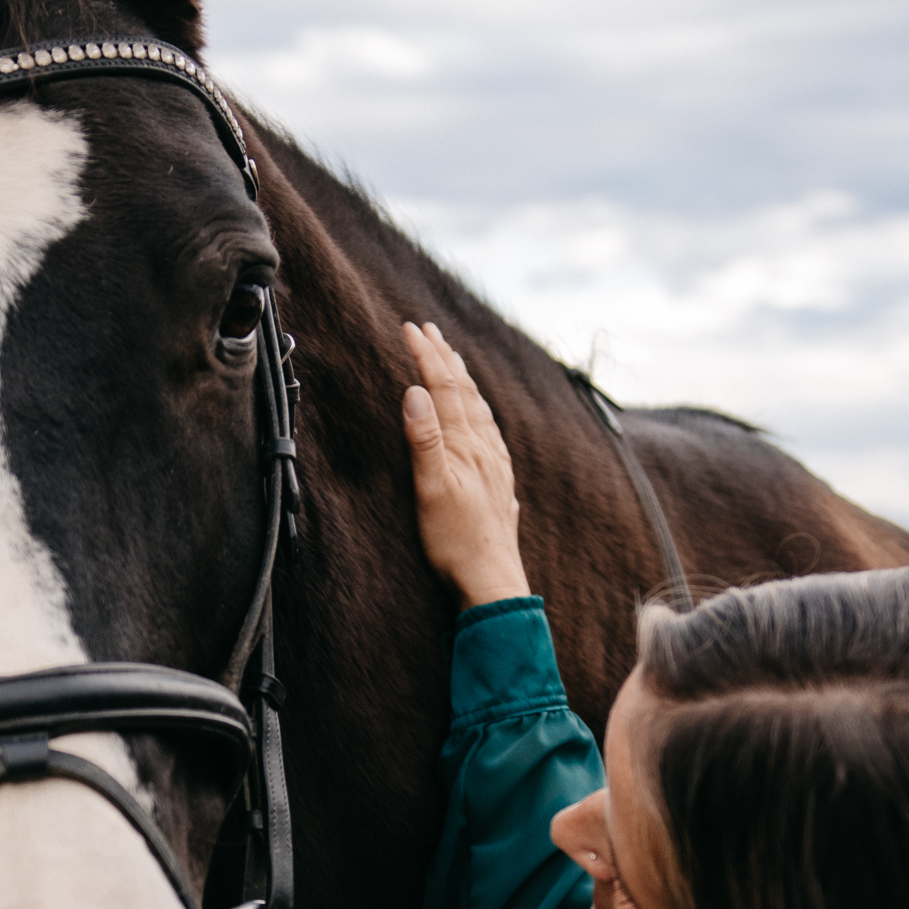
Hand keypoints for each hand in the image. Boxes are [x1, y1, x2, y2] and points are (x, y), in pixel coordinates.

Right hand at [400, 323, 530, 609]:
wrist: (492, 580)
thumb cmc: (455, 542)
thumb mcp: (431, 490)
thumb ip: (424, 439)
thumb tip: (414, 391)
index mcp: (465, 445)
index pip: (443, 388)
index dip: (426, 356)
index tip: (409, 328)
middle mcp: (485, 449)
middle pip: (465, 392)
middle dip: (445, 357)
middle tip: (430, 330)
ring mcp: (496, 465)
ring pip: (480, 410)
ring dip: (464, 381)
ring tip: (454, 361)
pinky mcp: (500, 483)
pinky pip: (491, 433)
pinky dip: (479, 411)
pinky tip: (481, 419)